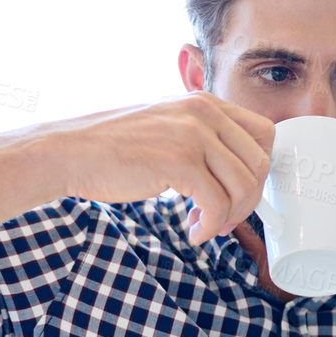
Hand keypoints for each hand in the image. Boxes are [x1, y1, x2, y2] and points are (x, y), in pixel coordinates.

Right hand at [46, 91, 274, 244]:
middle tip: (224, 218)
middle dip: (249, 200)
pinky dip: (211, 227)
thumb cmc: (114, 148)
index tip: (241, 192)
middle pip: (260, 163)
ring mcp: (193, 135)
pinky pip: (217, 204)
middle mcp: (204, 112)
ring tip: (205, 226)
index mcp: (205, 103)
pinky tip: (194, 233)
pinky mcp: (179, 161)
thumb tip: (237, 175)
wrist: (71, 152)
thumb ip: (203, 140)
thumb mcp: (168, 128)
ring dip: (230, 217)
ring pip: (244, 186)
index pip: (264, 133)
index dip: (260, 170)